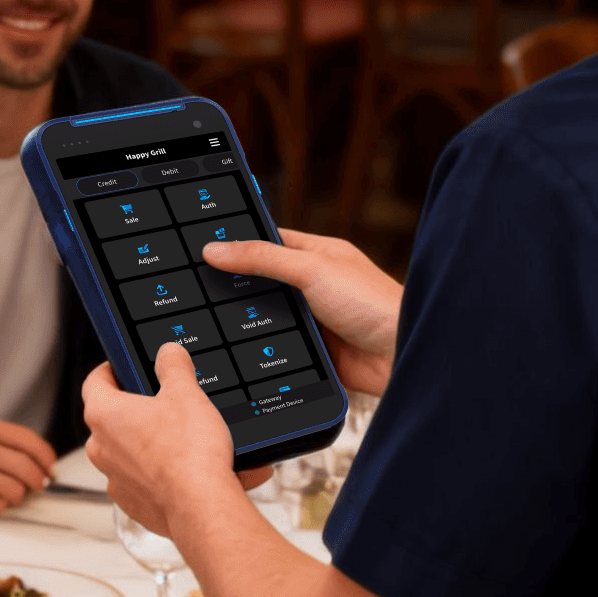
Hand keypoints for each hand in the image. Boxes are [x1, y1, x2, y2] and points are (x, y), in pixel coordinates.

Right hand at [0, 415, 58, 514]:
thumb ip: (10, 445)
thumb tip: (50, 466)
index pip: (28, 441)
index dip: (47, 458)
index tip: (52, 471)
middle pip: (24, 467)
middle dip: (37, 481)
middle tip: (36, 487)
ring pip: (13, 489)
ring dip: (18, 497)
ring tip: (10, 495)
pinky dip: (0, 506)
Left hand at [84, 344, 257, 541]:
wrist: (200, 506)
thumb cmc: (188, 453)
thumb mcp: (187, 394)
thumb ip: (174, 367)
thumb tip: (168, 353)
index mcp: (105, 414)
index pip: (94, 382)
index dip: (109, 370)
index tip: (120, 367)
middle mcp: (101, 449)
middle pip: (111, 419)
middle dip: (136, 410)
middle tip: (163, 403)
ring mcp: (115, 479)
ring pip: (127, 453)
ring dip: (148, 444)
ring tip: (182, 439)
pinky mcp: (133, 504)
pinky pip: (142, 481)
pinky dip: (159, 474)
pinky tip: (187, 469)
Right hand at [201, 228, 399, 394]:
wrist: (401, 356)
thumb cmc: (373, 303)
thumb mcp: (312, 270)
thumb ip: (263, 259)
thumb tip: (216, 249)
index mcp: (319, 254)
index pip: (270, 241)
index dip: (239, 242)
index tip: (203, 245)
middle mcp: (315, 285)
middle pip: (264, 282)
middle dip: (238, 285)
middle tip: (196, 286)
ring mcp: (313, 319)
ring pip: (268, 317)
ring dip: (250, 321)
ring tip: (208, 320)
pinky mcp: (313, 351)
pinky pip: (278, 348)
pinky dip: (262, 350)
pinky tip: (238, 351)